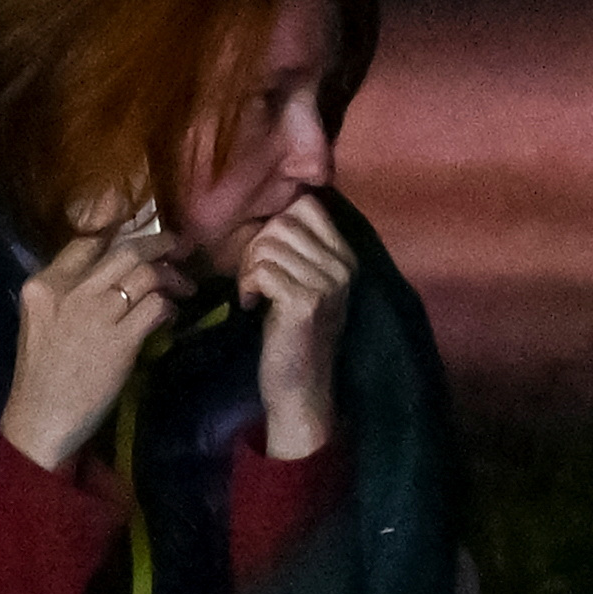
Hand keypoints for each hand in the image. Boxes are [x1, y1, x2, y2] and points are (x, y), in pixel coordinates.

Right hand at [0, 228, 192, 470]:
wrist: (41, 417)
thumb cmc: (42, 373)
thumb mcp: (41, 319)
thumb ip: (68, 291)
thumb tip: (114, 271)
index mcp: (45, 284)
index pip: (88, 240)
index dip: (122, 228)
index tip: (144, 229)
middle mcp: (70, 292)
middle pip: (126, 250)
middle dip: (160, 244)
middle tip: (178, 247)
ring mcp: (96, 315)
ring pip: (146, 275)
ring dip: (172, 277)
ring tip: (183, 285)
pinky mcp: (120, 341)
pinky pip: (156, 307)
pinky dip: (169, 306)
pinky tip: (171, 314)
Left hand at [239, 194, 355, 459]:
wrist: (302, 389)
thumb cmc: (294, 335)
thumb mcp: (305, 284)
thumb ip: (297, 248)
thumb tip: (271, 210)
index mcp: (345, 257)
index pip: (307, 205)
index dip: (276, 222)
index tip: (267, 255)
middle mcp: (342, 266)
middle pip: (283, 221)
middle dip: (256, 246)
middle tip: (253, 278)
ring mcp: (326, 283)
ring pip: (269, 244)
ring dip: (248, 268)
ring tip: (253, 293)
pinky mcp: (304, 302)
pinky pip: (262, 269)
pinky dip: (247, 285)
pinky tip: (252, 306)